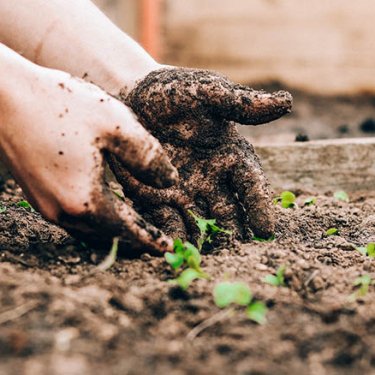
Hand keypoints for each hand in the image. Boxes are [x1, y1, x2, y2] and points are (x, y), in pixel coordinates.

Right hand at [0, 55, 177, 253]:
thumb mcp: (115, 125)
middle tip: (154, 241)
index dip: (151, 238)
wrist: (3, 95)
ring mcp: (45, 205)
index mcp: (85, 200)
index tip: (167, 248)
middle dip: (134, 240)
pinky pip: (74, 219)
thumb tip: (170, 181)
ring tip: (134, 229)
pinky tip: (105, 210)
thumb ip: (147, 157)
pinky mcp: (37, 194)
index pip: (128, 229)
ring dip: (114, 233)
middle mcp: (62, 212)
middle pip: (107, 236)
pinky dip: (96, 221)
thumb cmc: (61, 105)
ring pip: (89, 231)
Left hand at [109, 68, 291, 244]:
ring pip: (201, 223)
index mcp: (230, 156)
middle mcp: (212, 180)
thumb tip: (286, 102)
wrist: (134, 97)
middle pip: (229, 213)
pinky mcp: (157, 198)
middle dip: (234, 234)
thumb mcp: (208, 93)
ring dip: (205, 242)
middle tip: (238, 256)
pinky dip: (172, 236)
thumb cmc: (175, 92)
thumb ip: (241, 104)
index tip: (266, 231)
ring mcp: (185, 192)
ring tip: (208, 261)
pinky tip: (174, 250)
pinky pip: (167, 221)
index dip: (260, 206)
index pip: (251, 185)